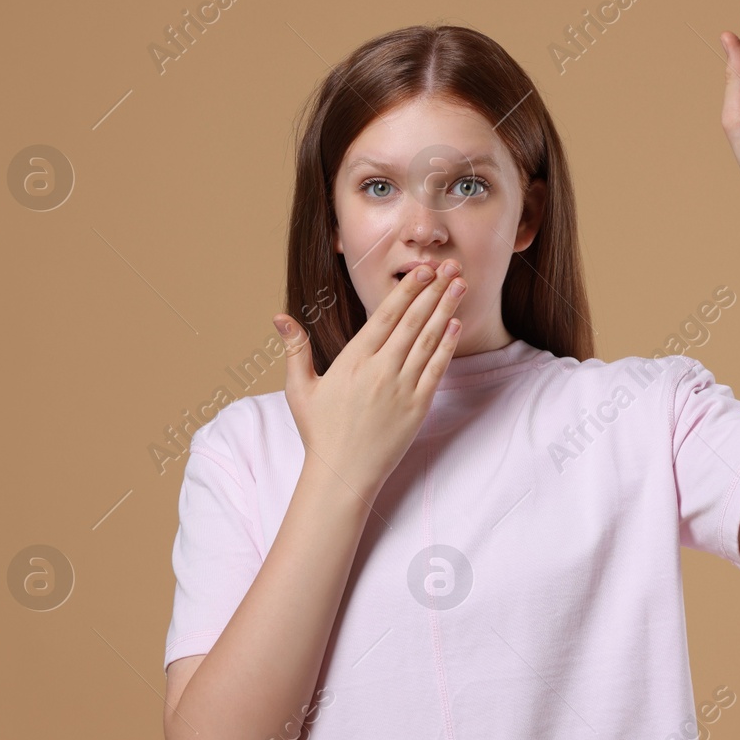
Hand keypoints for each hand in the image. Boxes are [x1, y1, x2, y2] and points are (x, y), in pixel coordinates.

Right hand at [272, 261, 467, 503]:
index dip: (406, 290)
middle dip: (433, 290)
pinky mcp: (417, 407)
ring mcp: (401, 388)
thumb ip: (295, 349)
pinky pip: (436, 370)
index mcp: (352, 361)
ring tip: (460, 285)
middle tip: (450, 265)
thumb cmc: (320, 431)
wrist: (342, 474)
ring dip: (445, 310)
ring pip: (427, 340)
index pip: (384, 316)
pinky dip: (447, 345)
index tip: (422, 270)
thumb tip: (279, 316)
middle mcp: (379, 370)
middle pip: (411, 321)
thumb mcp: (300, 388)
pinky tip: (456, 325)